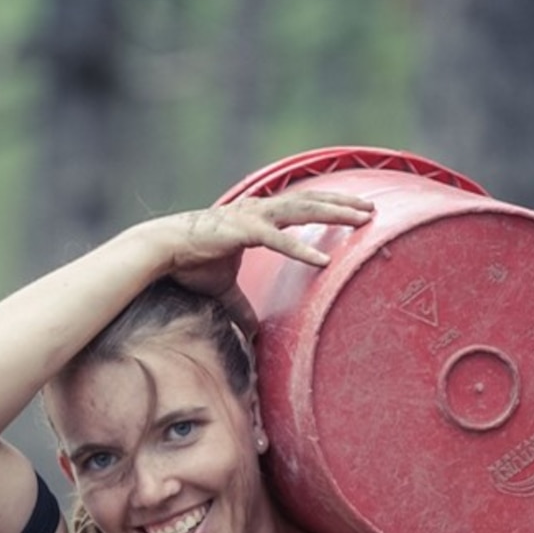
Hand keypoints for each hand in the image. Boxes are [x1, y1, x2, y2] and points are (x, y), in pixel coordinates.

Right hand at [163, 190, 374, 334]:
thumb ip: (242, 306)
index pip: (300, 207)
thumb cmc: (190, 264)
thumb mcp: (224, 290)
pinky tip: (325, 259)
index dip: (327, 206)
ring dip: (334, 214)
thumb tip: (252, 331)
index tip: (354, 211)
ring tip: (362, 219)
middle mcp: (258, 210)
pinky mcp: (242, 231)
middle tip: (371, 209)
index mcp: (257, 217)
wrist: (162, 252)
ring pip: (302, 211)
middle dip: (342, 204)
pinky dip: (302, 248)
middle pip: (309, 201)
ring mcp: (252, 217)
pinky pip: (279, 239)